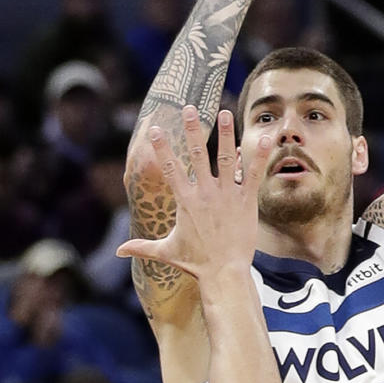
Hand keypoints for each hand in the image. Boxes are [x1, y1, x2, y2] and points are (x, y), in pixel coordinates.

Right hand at [117, 107, 270, 279]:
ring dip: (226, 134)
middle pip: (198, 154)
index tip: (154, 128)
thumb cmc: (196, 263)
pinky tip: (264, 137)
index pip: (170, 168)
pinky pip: (252, 174)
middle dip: (192, 130)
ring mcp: (227, 195)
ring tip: (225, 113)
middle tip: (189, 108)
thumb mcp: (167, 251)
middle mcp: (205, 193)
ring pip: (227, 158)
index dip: (161, 147)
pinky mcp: (246, 201)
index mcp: (185, 201)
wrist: (224, 273)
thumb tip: (119, 252)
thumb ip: (142, 247)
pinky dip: (258, 156)